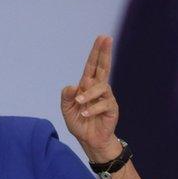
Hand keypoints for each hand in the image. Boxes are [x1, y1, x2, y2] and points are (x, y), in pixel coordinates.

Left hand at [61, 35, 120, 162]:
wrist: (89, 141)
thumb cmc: (80, 123)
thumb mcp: (67, 110)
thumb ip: (66, 98)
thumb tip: (72, 87)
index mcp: (87, 86)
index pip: (92, 66)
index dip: (96, 52)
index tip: (102, 38)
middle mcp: (99, 89)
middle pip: (103, 67)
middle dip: (104, 52)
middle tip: (107, 38)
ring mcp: (106, 98)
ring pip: (101, 87)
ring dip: (88, 94)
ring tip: (79, 103)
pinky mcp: (111, 109)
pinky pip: (103, 104)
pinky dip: (92, 108)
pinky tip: (84, 114)